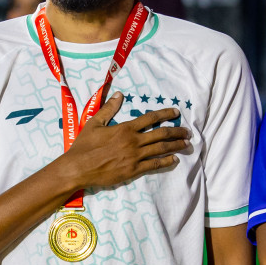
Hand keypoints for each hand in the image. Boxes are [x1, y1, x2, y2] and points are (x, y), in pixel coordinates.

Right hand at [54, 95, 189, 192]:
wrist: (78, 167)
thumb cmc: (84, 146)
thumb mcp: (94, 123)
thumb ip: (108, 109)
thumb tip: (119, 95)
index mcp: (125, 128)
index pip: (150, 118)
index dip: (165, 114)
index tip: (176, 112)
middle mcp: (133, 141)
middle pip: (162, 134)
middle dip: (177, 131)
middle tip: (188, 131)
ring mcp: (135, 156)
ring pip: (161, 149)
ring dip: (176, 145)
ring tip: (186, 144)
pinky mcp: (133, 170)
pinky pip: (155, 164)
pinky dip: (167, 161)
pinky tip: (174, 159)